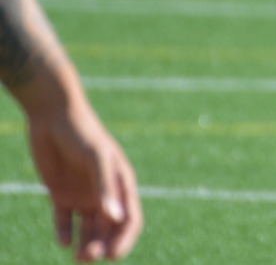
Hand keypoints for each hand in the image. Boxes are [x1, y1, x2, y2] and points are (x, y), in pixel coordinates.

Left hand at [26, 99, 140, 260]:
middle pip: (109, 229)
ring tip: (78, 256)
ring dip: (86, 244)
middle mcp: (104, 192)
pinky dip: (65, 233)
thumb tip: (115, 218)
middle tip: (88, 257)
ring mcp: (83, 194)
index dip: (125, 238)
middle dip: (103, 245)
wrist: (53, 115)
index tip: (113, 256)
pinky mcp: (61, 194)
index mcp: (121, 183)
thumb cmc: (82, 133)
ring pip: (88, 228)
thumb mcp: (96, 158)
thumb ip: (105, 187)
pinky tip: (64, 241)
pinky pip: (64, 220)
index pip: (130, 218)